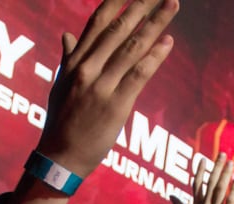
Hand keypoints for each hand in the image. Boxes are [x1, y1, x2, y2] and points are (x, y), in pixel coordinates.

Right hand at [36, 0, 179, 177]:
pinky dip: (155, 57)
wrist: (60, 158)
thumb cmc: (61, 123)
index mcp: (75, 61)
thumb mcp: (60, 85)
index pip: (98, 22)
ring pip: (132, 47)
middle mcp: (87, 68)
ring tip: (174, 4)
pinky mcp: (115, 105)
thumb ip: (69, 58)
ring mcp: (101, 86)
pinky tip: (169, 42)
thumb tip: (68, 35)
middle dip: (142, 4)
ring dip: (156, 23)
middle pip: (119, 27)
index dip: (118, 0)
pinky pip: (138, 75)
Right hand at [191, 151, 233, 203]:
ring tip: (231, 162)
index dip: (200, 172)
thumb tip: (171, 196)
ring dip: (225, 175)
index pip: (197, 185)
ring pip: (220, 190)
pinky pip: (230, 203)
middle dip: (216, 168)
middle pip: (211, 183)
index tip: (203, 159)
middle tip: (223, 154)